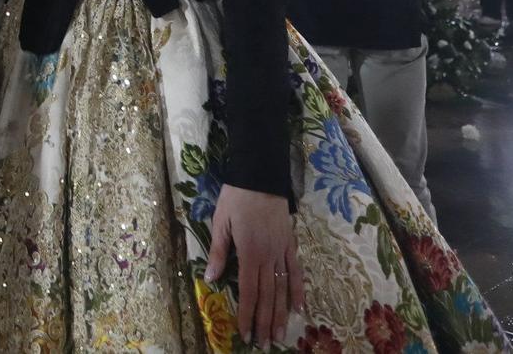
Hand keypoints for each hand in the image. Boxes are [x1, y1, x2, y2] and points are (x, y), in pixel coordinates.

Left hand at [207, 185, 301, 346]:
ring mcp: (281, 251)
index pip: (249, 291)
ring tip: (281, 335)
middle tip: (264, 343)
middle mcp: (268, 256)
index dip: (248, 314)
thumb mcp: (221, 222)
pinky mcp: (290, 244)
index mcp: (249, 253)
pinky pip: (295, 271)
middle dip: (265, 321)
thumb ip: (219, 252)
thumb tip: (213, 278)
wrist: (261, 175)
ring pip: (282, 288)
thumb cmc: (236, 198)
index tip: (245, 334)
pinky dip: (298, 290)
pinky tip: (299, 307)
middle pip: (267, 295)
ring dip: (282, 313)